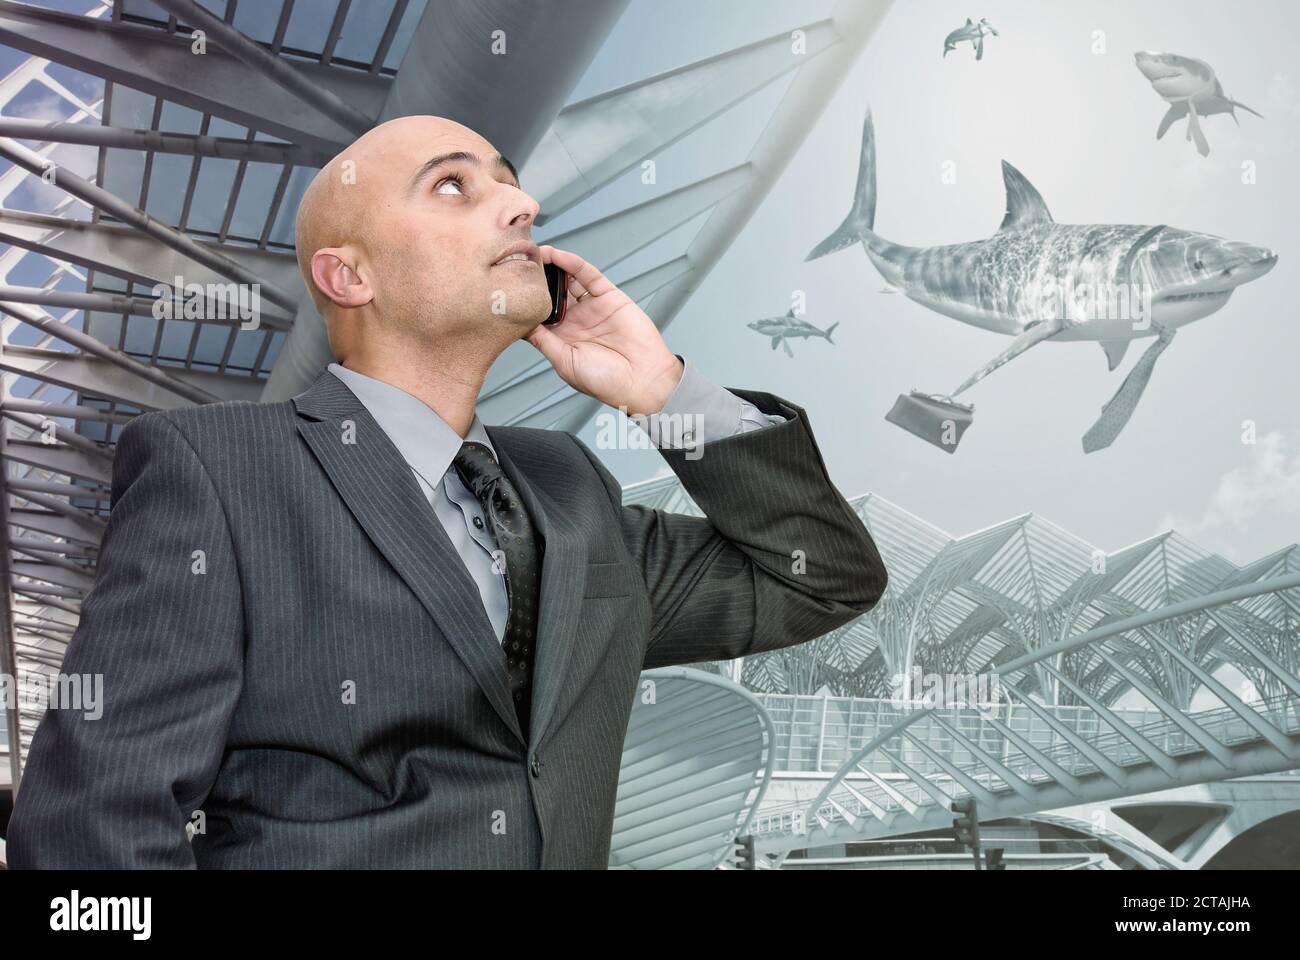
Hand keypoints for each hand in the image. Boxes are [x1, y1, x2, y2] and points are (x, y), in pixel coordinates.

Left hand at [526, 245, 683, 415]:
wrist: (643, 381)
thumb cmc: (606, 382)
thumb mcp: (564, 362)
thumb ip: (543, 340)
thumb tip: (520, 324)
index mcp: (563, 339)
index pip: (539, 314)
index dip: (526, 300)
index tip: (508, 287)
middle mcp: (576, 321)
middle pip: (552, 293)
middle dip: (537, 279)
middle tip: (520, 263)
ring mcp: (592, 307)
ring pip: (568, 280)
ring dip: (552, 266)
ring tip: (535, 254)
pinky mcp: (610, 297)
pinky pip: (588, 276)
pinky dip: (573, 264)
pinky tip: (558, 256)